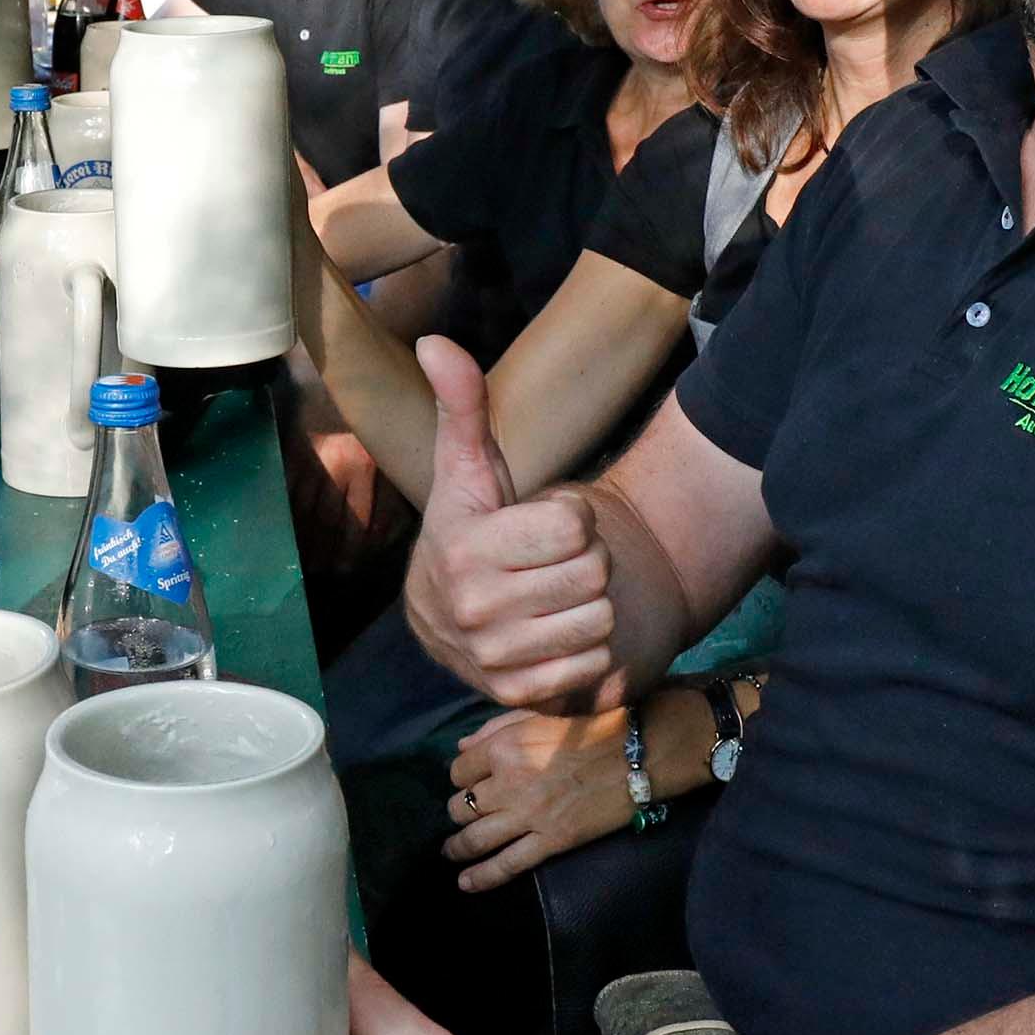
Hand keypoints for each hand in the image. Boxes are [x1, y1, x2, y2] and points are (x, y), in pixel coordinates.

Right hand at [401, 340, 618, 711]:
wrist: (442, 617)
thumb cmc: (468, 529)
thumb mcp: (466, 470)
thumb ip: (461, 405)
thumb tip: (435, 341)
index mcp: (465, 548)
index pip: (574, 526)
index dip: (571, 517)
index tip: (544, 520)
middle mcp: (473, 608)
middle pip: (593, 574)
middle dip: (585, 561)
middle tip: (552, 560)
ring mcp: (494, 657)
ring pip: (600, 620)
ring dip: (589, 604)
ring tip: (555, 594)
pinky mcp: (516, 694)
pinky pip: (594, 663)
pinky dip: (587, 647)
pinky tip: (555, 630)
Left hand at [446, 709, 637, 888]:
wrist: (639, 753)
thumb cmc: (593, 724)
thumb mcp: (541, 714)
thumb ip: (496, 728)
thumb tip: (461, 746)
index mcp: (504, 747)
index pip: (459, 768)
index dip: (463, 775)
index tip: (471, 780)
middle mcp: (507, 783)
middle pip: (461, 804)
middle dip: (460, 809)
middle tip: (467, 813)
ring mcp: (528, 816)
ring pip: (475, 838)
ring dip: (457, 846)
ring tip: (450, 852)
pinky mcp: (551, 841)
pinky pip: (507, 865)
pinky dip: (481, 877)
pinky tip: (466, 883)